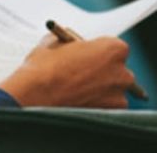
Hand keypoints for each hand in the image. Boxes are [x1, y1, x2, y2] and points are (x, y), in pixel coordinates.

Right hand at [0, 35, 134, 108]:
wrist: (35, 96)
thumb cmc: (44, 68)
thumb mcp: (56, 43)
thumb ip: (71, 41)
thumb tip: (70, 43)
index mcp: (112, 49)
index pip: (115, 48)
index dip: (100, 52)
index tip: (90, 56)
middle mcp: (121, 72)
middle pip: (118, 70)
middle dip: (104, 72)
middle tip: (85, 75)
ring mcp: (118, 95)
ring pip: (114, 90)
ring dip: (101, 90)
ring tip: (78, 91)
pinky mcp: (110, 114)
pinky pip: (108, 107)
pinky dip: (97, 105)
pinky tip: (78, 102)